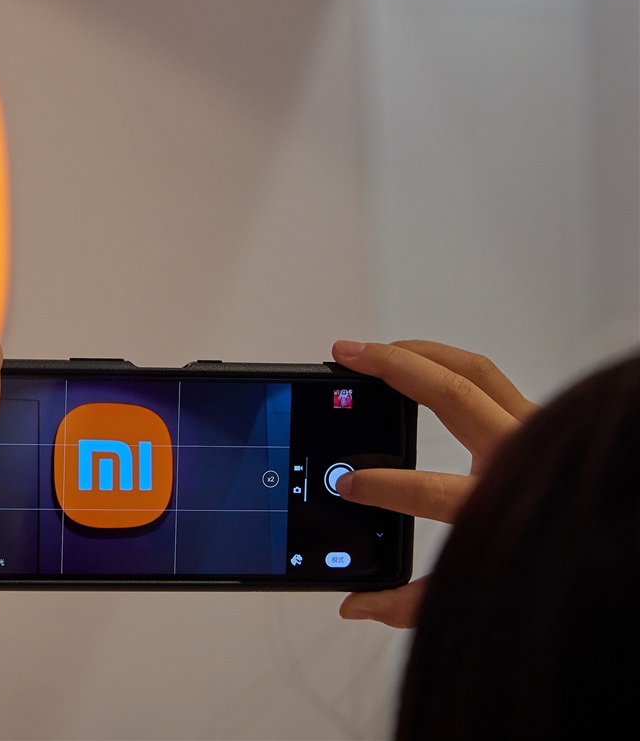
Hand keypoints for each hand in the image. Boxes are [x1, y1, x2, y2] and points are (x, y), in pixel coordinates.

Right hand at [329, 340, 537, 627]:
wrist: (612, 541)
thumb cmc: (548, 561)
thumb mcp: (476, 589)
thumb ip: (413, 602)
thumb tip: (355, 606)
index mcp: (501, 505)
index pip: (432, 489)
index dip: (382, 485)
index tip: (344, 483)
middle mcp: (522, 457)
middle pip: (454, 394)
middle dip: (391, 367)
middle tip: (346, 356)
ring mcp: (532, 429)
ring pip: (472, 369)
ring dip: (417, 352)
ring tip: (372, 350)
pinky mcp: (534, 417)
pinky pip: (485, 375)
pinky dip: (443, 361)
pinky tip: (413, 363)